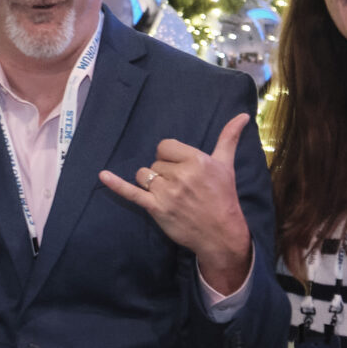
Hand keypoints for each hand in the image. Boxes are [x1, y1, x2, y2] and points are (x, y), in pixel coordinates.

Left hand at [98, 116, 254, 294]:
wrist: (220, 232)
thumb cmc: (223, 196)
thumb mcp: (226, 165)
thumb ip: (229, 138)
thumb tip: (243, 114)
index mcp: (196, 160)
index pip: (165, 146)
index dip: (170, 157)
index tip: (182, 169)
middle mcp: (181, 175)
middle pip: (155, 162)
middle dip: (164, 173)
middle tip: (182, 187)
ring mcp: (167, 193)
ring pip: (144, 175)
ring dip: (151, 183)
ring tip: (168, 194)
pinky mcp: (156, 209)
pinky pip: (131, 193)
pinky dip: (116, 185)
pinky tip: (102, 176)